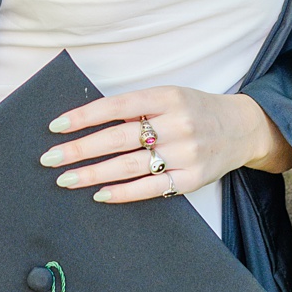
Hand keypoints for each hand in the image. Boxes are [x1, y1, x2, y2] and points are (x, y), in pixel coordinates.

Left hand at [43, 87, 291, 202]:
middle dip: (79, 149)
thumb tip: (87, 124)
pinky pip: (150, 189)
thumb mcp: (171, 96)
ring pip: (129, 166)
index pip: (118, 106)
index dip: (84, 116)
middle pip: (119, 138)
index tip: (55, 127)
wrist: (243, 128)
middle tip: (49, 158)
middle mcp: (179, 123)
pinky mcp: (192, 178)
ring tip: (66, 178)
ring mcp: (187, 153)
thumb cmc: (196, 110)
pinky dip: (122, 193)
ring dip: (92, 174)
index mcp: (169, 96)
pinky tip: (99, 194)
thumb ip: (137, 108)